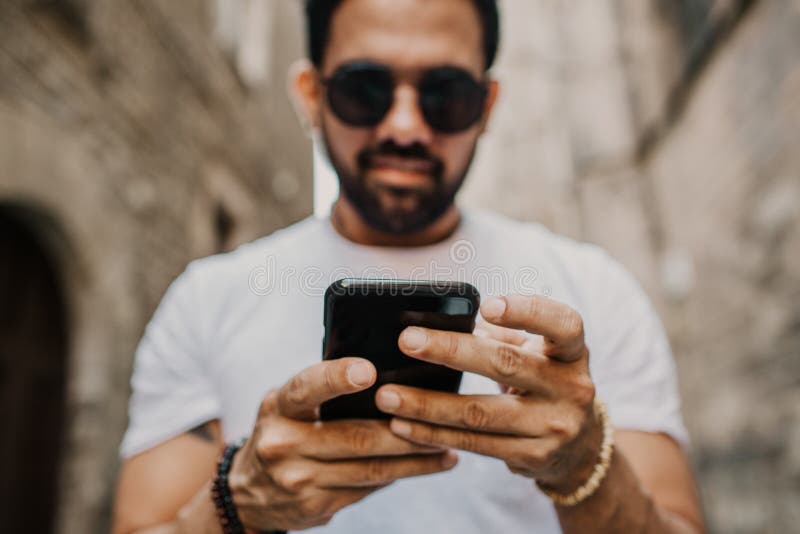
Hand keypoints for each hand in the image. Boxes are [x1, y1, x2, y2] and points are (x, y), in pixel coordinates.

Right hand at [228, 357, 457, 531]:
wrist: (247, 493)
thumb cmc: (281, 431)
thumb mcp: (286, 405)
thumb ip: (321, 391)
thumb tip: (386, 380)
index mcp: (278, 407)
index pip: (307, 388)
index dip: (337, 378)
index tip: (369, 370)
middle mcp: (284, 444)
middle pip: (355, 436)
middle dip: (404, 429)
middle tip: (441, 417)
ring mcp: (300, 480)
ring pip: (370, 468)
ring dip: (415, 459)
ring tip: (447, 446)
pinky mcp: (317, 506)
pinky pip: (368, 488)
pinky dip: (401, 475)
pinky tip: (427, 466)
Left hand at [375, 294, 602, 492]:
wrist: (579, 447)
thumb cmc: (542, 381)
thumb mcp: (537, 354)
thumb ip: (500, 336)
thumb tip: (431, 320)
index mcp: (572, 352)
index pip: (562, 325)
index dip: (527, 312)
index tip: (486, 306)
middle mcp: (572, 388)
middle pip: (506, 365)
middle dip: (451, 351)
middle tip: (406, 341)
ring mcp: (554, 427)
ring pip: (481, 413)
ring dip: (428, 404)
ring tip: (387, 394)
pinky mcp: (532, 456)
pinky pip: (475, 443)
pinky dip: (433, 434)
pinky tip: (402, 424)